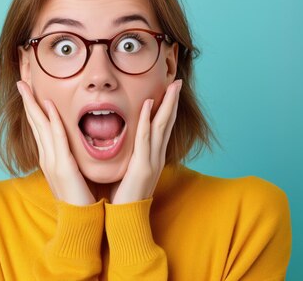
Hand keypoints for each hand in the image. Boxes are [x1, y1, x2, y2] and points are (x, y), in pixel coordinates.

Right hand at [16, 81, 95, 205]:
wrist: (79, 220)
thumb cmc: (79, 197)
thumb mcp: (71, 173)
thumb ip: (69, 158)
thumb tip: (71, 146)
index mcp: (50, 158)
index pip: (40, 128)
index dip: (34, 109)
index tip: (29, 92)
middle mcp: (47, 157)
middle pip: (35, 124)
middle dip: (28, 102)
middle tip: (21, 82)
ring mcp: (52, 161)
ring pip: (42, 127)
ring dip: (35, 106)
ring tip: (28, 88)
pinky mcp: (63, 166)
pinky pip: (57, 138)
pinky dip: (52, 121)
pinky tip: (48, 107)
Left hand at [110, 79, 181, 203]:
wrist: (126, 219)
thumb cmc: (124, 196)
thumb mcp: (129, 171)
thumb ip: (130, 157)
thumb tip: (124, 144)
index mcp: (153, 157)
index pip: (162, 128)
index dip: (167, 109)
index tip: (170, 91)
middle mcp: (156, 157)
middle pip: (167, 123)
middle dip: (173, 101)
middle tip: (178, 82)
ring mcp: (152, 161)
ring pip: (161, 127)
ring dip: (166, 105)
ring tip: (172, 87)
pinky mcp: (143, 166)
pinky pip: (145, 138)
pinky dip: (148, 120)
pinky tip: (149, 105)